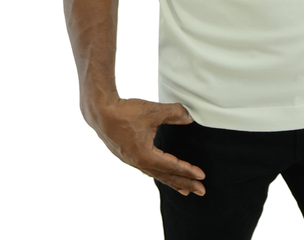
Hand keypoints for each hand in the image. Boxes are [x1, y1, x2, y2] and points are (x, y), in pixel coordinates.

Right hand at [87, 97, 206, 196]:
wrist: (101, 113)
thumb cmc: (125, 112)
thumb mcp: (153, 111)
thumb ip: (174, 113)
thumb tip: (190, 117)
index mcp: (145, 155)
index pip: (172, 166)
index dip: (188, 171)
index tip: (202, 176)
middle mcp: (138, 162)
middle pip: (165, 176)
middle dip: (184, 183)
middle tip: (200, 191)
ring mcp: (131, 160)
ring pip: (156, 174)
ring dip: (172, 181)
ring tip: (184, 189)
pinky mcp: (128, 156)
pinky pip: (147, 169)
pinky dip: (159, 174)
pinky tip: (162, 173)